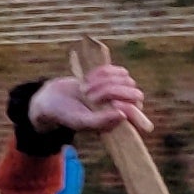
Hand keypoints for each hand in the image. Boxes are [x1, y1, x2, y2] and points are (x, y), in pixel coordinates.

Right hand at [32, 61, 149, 137]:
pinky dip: (101, 72)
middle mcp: (123, 108)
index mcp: (119, 123)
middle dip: (108, 91)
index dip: (129, 106)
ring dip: (101, 82)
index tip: (112, 104)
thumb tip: (122, 115)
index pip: (138, 114)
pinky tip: (88, 79)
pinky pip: (117, 70)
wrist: (54, 99)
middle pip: (133, 93)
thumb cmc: (67, 114)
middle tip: (88, 96)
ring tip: (85, 90)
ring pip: (125, 80)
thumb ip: (100, 121)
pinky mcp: (114, 78)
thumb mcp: (81, 121)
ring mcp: (121, 92)